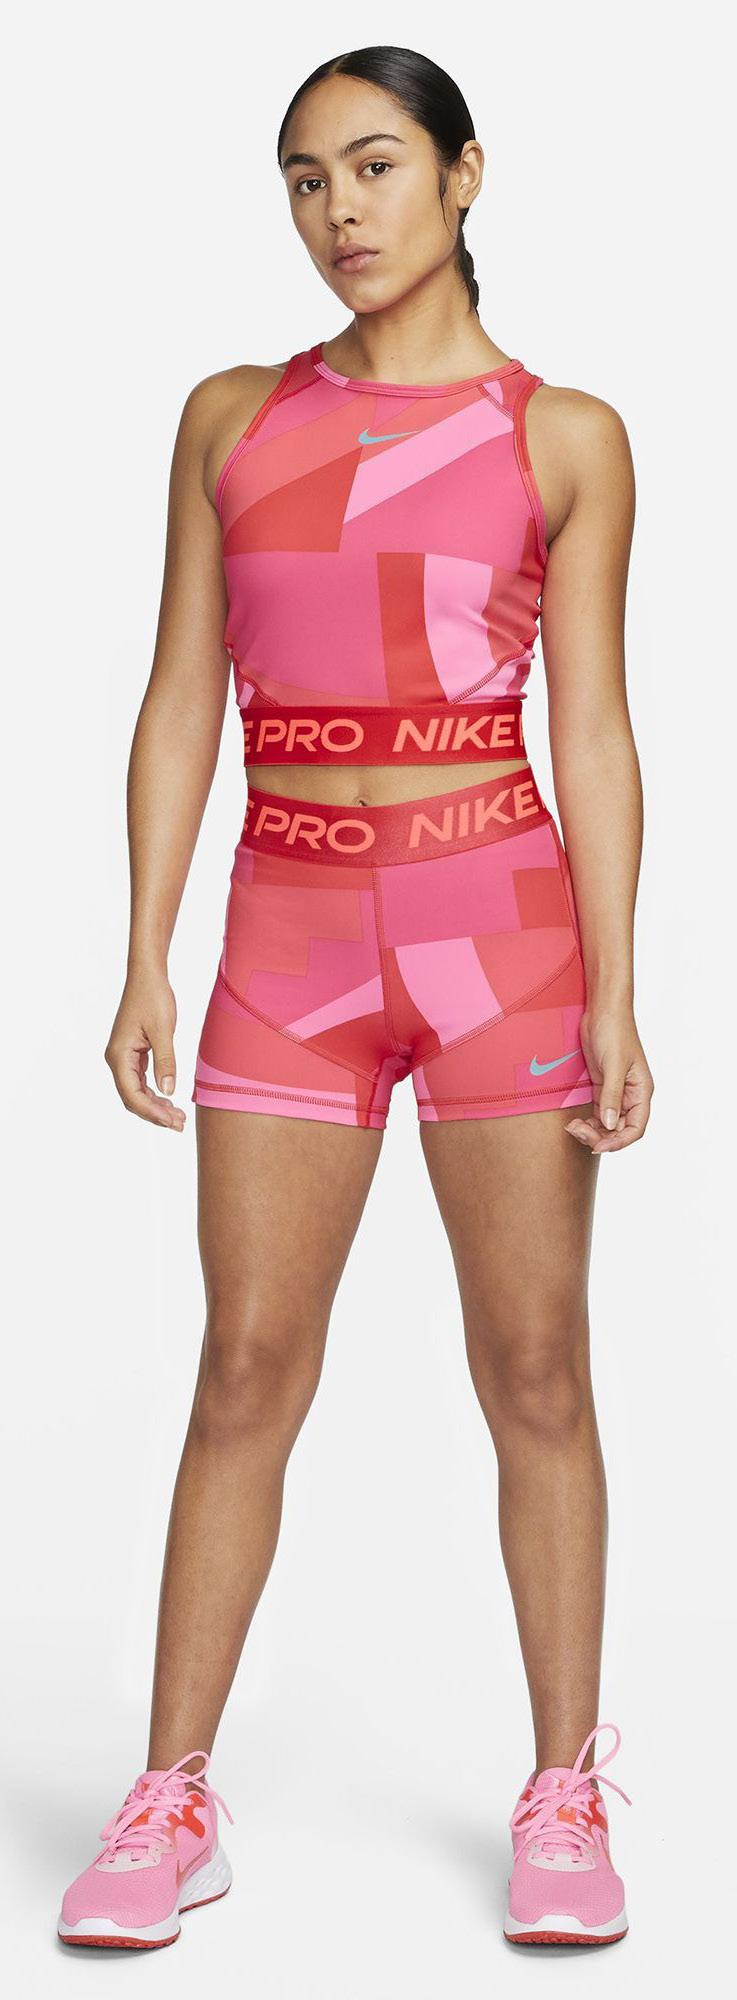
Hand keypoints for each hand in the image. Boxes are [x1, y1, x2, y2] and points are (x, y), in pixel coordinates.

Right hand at [104, 966, 185, 1128]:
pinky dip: (154, 1093)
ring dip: (155, 1106)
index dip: (152, 1112)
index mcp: (119, 1055)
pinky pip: (140, 1080)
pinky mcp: (132, 1053)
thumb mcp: (163, 1030)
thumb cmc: (153, 998)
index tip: (173, 1121)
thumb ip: (166, 1061)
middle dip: (155, 1114)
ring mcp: (123, 1057)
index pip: (132, 1095)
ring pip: (136, 1091)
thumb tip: (168, 1091)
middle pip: (132, 1098)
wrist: (147, 976)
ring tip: (178, 1117)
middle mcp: (116, 1059)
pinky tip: (169, 1100)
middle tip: (180, 1124)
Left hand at [566, 1005, 653, 1153]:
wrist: (603, 1010)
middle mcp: (630, 1095)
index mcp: (641, 1091)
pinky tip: (574, 1122)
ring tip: (572, 1128)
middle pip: (620, 1130)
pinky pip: (597, 1113)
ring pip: (607, 1124)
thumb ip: (611, 1095)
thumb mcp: (613, 1064)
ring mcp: (615, 1092)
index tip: (598, 1146)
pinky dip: (587, 1121)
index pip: (636, 1127)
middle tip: (578, 1132)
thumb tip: (610, 1124)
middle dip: (601, 1136)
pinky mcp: (601, 1087)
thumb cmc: (614, 1031)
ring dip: (591, 1131)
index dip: (619, 1141)